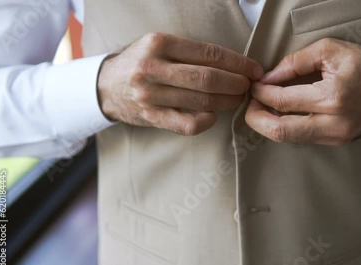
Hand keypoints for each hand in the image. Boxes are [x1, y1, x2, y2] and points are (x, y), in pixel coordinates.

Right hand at [97, 33, 263, 134]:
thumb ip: (190, 52)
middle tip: (248, 86)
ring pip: (200, 102)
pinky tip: (213, 115)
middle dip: (236, 83)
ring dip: (227, 102)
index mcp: (159, 43)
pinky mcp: (150, 116)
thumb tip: (233, 64)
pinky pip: (187, 124)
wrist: (107, 85)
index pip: (209, 53)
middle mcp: (153, 68)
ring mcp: (150, 94)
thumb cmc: (141, 62)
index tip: (253, 69)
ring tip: (237, 99)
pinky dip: (206, 121)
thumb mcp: (160, 46)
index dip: (237, 63)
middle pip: (207, 78)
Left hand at [245, 38, 360, 144]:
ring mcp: (336, 137)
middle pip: (281, 131)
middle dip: (257, 120)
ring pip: (291, 139)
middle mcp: (334, 123)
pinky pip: (303, 138)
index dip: (262, 93)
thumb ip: (296, 62)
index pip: (284, 101)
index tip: (253, 86)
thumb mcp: (332, 51)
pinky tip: (281, 115)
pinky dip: (287, 128)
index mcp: (333, 97)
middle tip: (249, 106)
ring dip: (270, 125)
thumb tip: (269, 76)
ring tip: (262, 108)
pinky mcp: (337, 142)